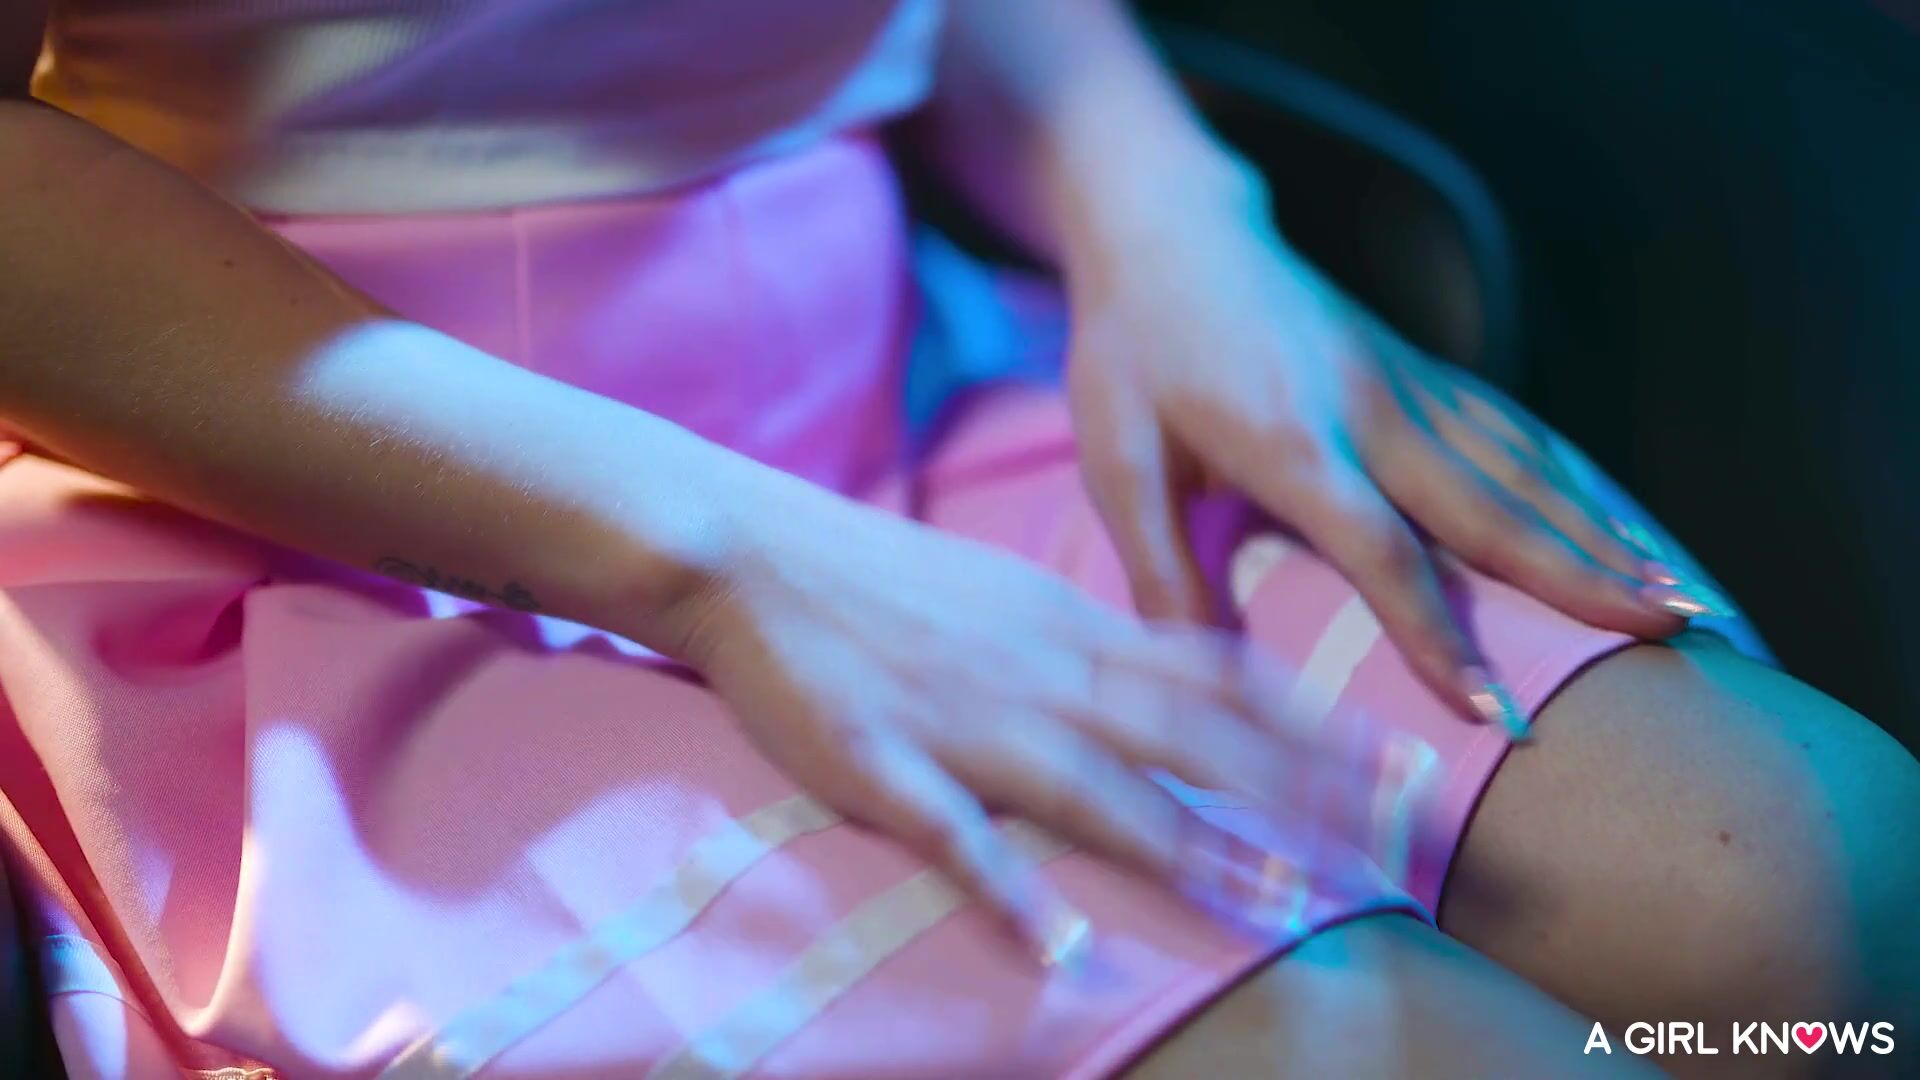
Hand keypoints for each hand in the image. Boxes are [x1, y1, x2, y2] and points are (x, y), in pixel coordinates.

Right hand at [665, 469, 1372, 964]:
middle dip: (1291, 799)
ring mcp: (966, 720)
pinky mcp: (884, 765)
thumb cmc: (878, 579)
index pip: (1216, 677)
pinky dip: (1011, 893)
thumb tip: (1172, 682)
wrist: (748, 550)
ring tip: (1273, 907)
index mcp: (1070, 627)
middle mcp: (1042, 671)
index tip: (1392, 766)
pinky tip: (1060, 949)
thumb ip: (1090, 644)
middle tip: (1383, 849)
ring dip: (1192, 850)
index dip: (1310, 728)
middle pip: (1188, 739)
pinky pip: (957, 837)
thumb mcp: (1007, 595)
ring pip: (1099, 790)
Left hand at [1063, 191, 1723, 732]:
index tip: (1498, 712)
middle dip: (1583, 580)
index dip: (1440, 634)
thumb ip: (1158, 566)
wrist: (1171, 230)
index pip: (1382, 550)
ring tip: (1680, 602)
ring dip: (1605, 534)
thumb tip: (1193, 675)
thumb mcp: (1117, 458)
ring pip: (1524, 467)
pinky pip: (1514, 432)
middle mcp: (1371, 410)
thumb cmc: (1134, 350)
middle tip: (1668, 641)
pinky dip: (1578, 483)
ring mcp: (1406, 385)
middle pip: (1492, 506)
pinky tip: (1625, 526)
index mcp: (1291, 439)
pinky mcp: (1421, 372)